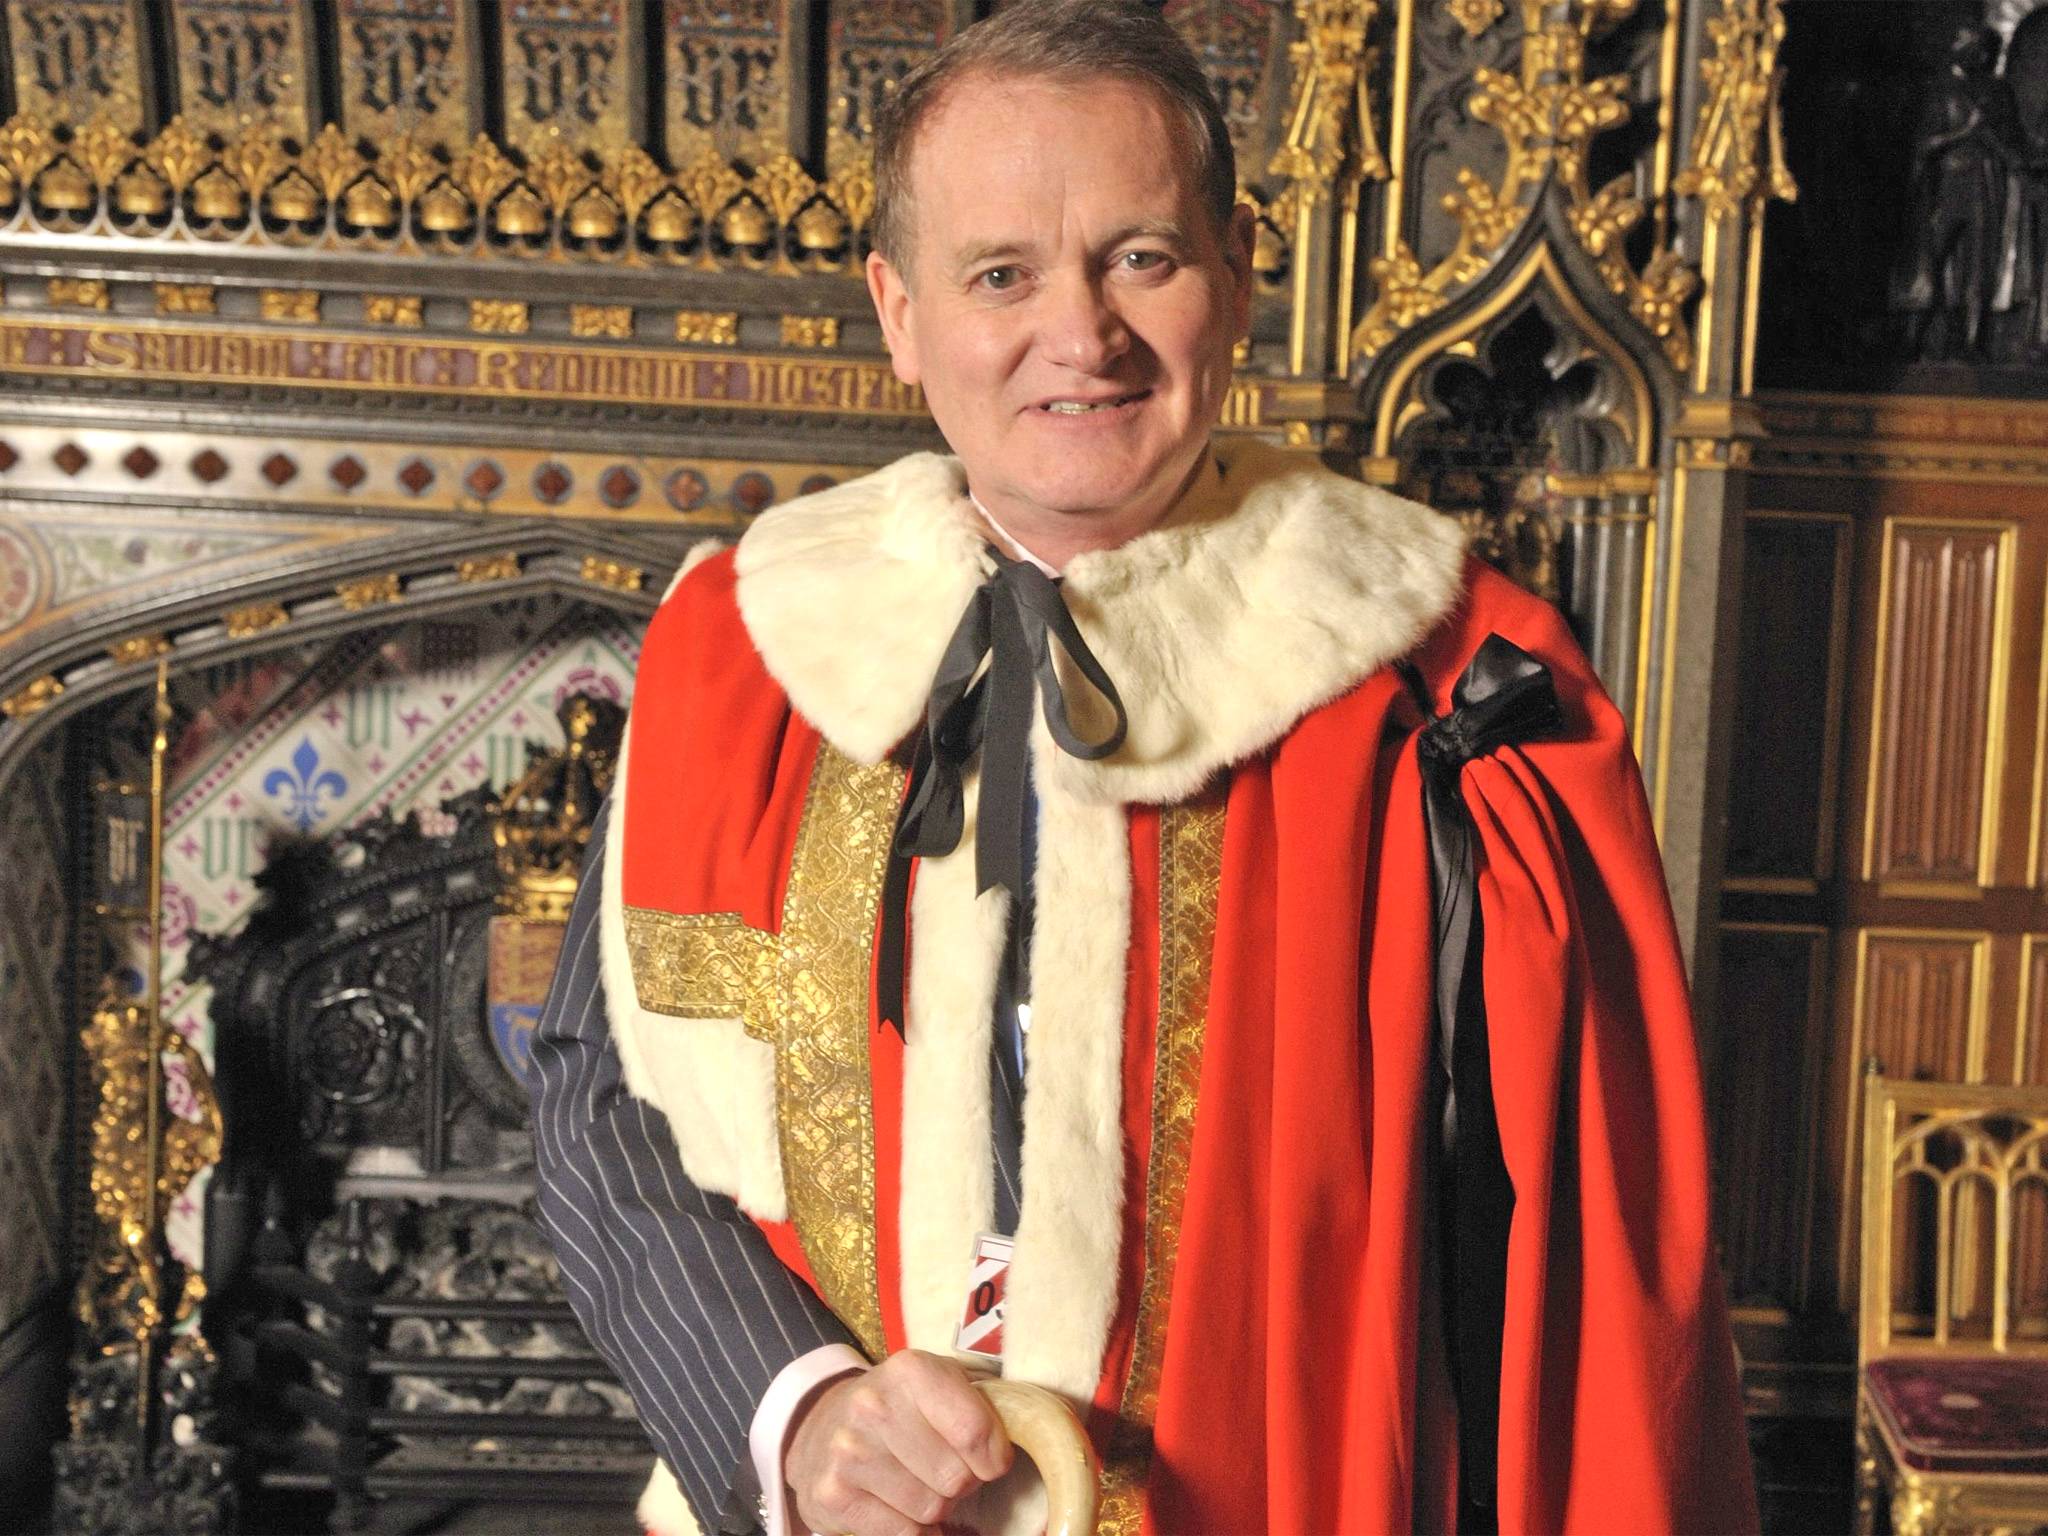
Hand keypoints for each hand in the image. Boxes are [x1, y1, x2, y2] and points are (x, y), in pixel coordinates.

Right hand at [784, 1349, 1012, 1535]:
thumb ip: (985, 1406)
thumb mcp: (943, 1384)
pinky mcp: (832, 1494)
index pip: (976, 1433)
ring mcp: (849, 1452)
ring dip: (936, 1506)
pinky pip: (901, 1534)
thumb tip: (1039, 1434)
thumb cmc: (903, 1408)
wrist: (821, 1424)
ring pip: (930, 1509)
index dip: (994, 1458)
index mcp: (911, 1370)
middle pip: (956, 1478)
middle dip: (963, 1483)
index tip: (989, 1460)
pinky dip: (911, 1529)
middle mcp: (874, 1406)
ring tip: (920, 1481)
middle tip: (947, 1469)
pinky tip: (899, 1503)